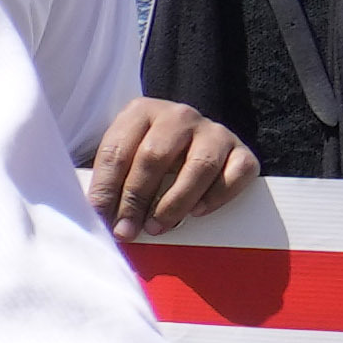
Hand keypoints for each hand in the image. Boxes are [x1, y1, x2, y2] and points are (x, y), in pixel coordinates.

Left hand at [79, 96, 251, 236]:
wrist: (187, 143)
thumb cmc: (144, 157)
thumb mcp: (122, 160)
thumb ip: (111, 182)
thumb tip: (105, 220)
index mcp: (141, 111)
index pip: (117, 151)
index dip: (106, 188)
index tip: (101, 218)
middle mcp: (179, 116)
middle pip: (155, 157)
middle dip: (136, 199)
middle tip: (127, 230)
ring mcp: (214, 131)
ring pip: (199, 167)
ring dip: (174, 204)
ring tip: (158, 227)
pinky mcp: (241, 150)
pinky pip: (236, 174)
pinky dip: (217, 196)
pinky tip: (197, 212)